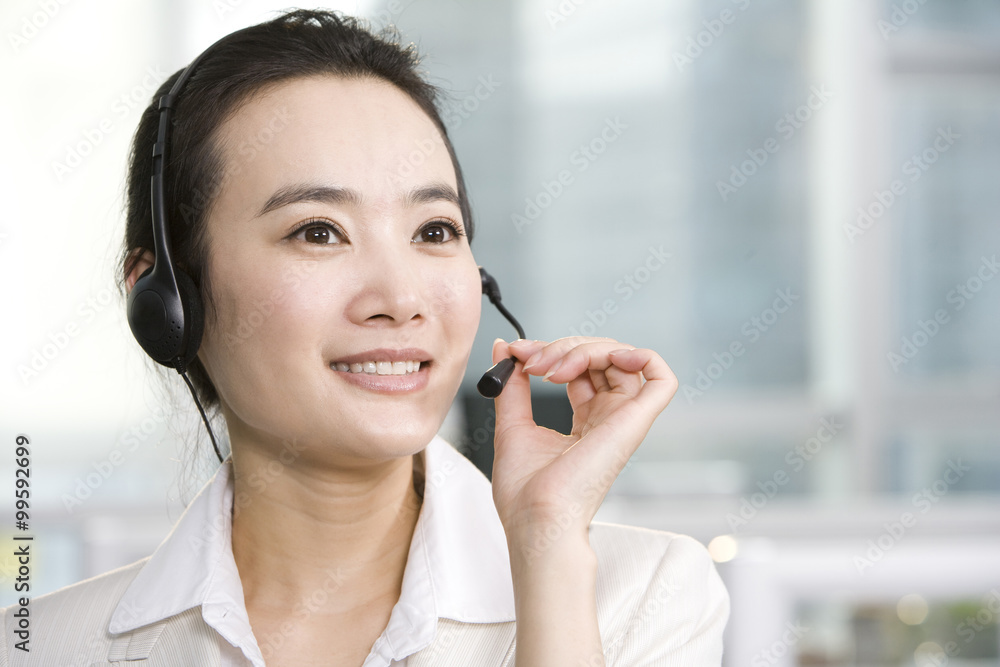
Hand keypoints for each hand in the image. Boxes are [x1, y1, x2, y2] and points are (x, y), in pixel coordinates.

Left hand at [488, 336, 677, 546]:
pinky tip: (610, 357)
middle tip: (530, 361)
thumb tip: (505, 347)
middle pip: (601, 359)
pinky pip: (661, 380)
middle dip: (563, 347)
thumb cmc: (525, 492)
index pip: (581, 369)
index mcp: (586, 422)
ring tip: (551, 368)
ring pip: (624, 359)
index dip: (551, 351)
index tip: (517, 352)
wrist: (535, 518)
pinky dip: (642, 356)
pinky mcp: (634, 423)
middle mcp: (609, 419)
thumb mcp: (512, 423)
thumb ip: (512, 385)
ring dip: (584, 349)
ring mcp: (623, 420)